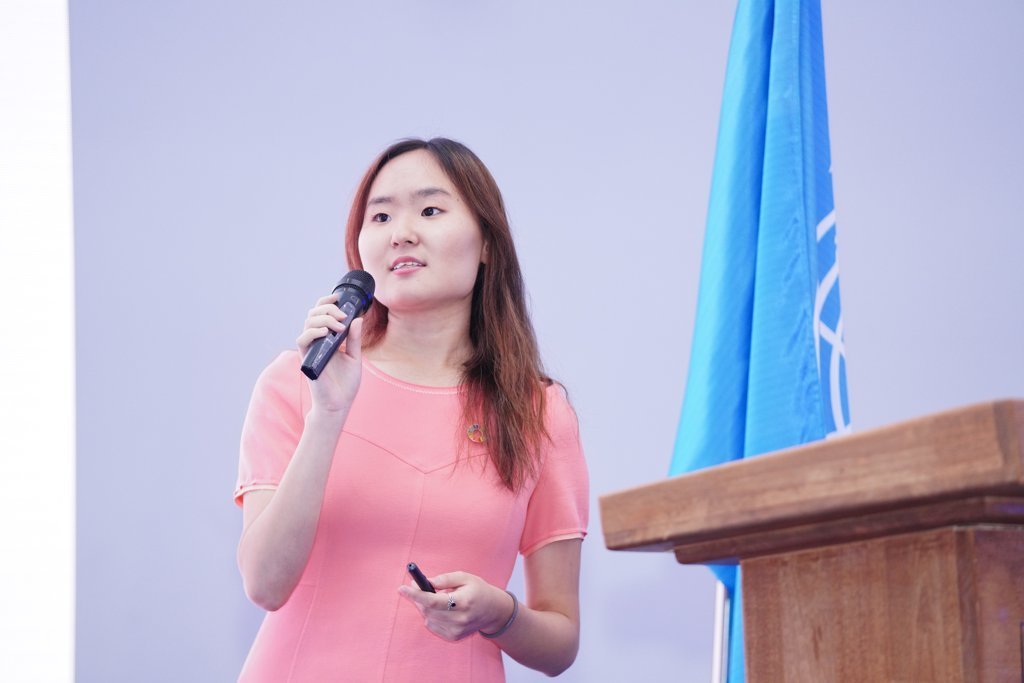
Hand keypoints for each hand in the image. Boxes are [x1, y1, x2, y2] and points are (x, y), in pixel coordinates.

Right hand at [296, 293, 363, 411]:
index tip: (339, 298)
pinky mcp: (306, 359)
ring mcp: (310, 349)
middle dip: (327, 309)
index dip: (326, 302)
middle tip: (343, 316)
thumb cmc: (346, 383)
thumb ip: (355, 338)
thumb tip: (358, 318)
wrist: (339, 404)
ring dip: (324, 319)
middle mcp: (316, 341)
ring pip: (308, 324)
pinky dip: (313, 332)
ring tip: (339, 327)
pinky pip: (302, 340)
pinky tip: (326, 332)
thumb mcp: (355, 356)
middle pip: (313, 314)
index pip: (321, 313)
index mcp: (327, 338)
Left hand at [398, 571, 514, 640]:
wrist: (493, 611)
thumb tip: (426, 582)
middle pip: (427, 610)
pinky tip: (441, 609)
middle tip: (416, 587)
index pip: (432, 601)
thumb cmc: (478, 590)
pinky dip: (431, 616)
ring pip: (428, 619)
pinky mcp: (454, 636)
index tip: (402, 588)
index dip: (415, 594)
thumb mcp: (465, 577)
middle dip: (418, 598)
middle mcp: (459, 619)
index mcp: (462, 602)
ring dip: (425, 607)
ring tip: (436, 598)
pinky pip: (433, 626)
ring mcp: (456, 630)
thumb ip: (445, 579)